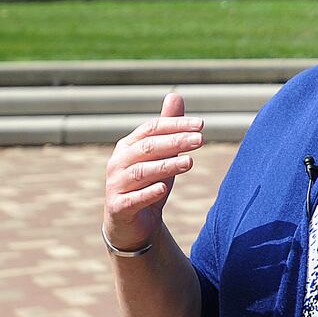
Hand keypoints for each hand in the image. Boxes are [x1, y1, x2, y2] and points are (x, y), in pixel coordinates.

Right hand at [103, 94, 202, 251]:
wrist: (131, 221)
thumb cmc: (148, 181)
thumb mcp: (161, 154)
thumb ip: (168, 127)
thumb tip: (175, 95)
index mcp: (129, 145)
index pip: (152, 128)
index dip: (176, 125)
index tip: (201, 124)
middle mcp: (119, 161)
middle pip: (148, 147)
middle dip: (175, 142)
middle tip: (200, 139)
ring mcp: (116, 184)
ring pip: (141, 172)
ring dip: (166, 166)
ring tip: (189, 162)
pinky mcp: (119, 206)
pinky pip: (132, 199)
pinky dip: (147, 193)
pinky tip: (161, 189)